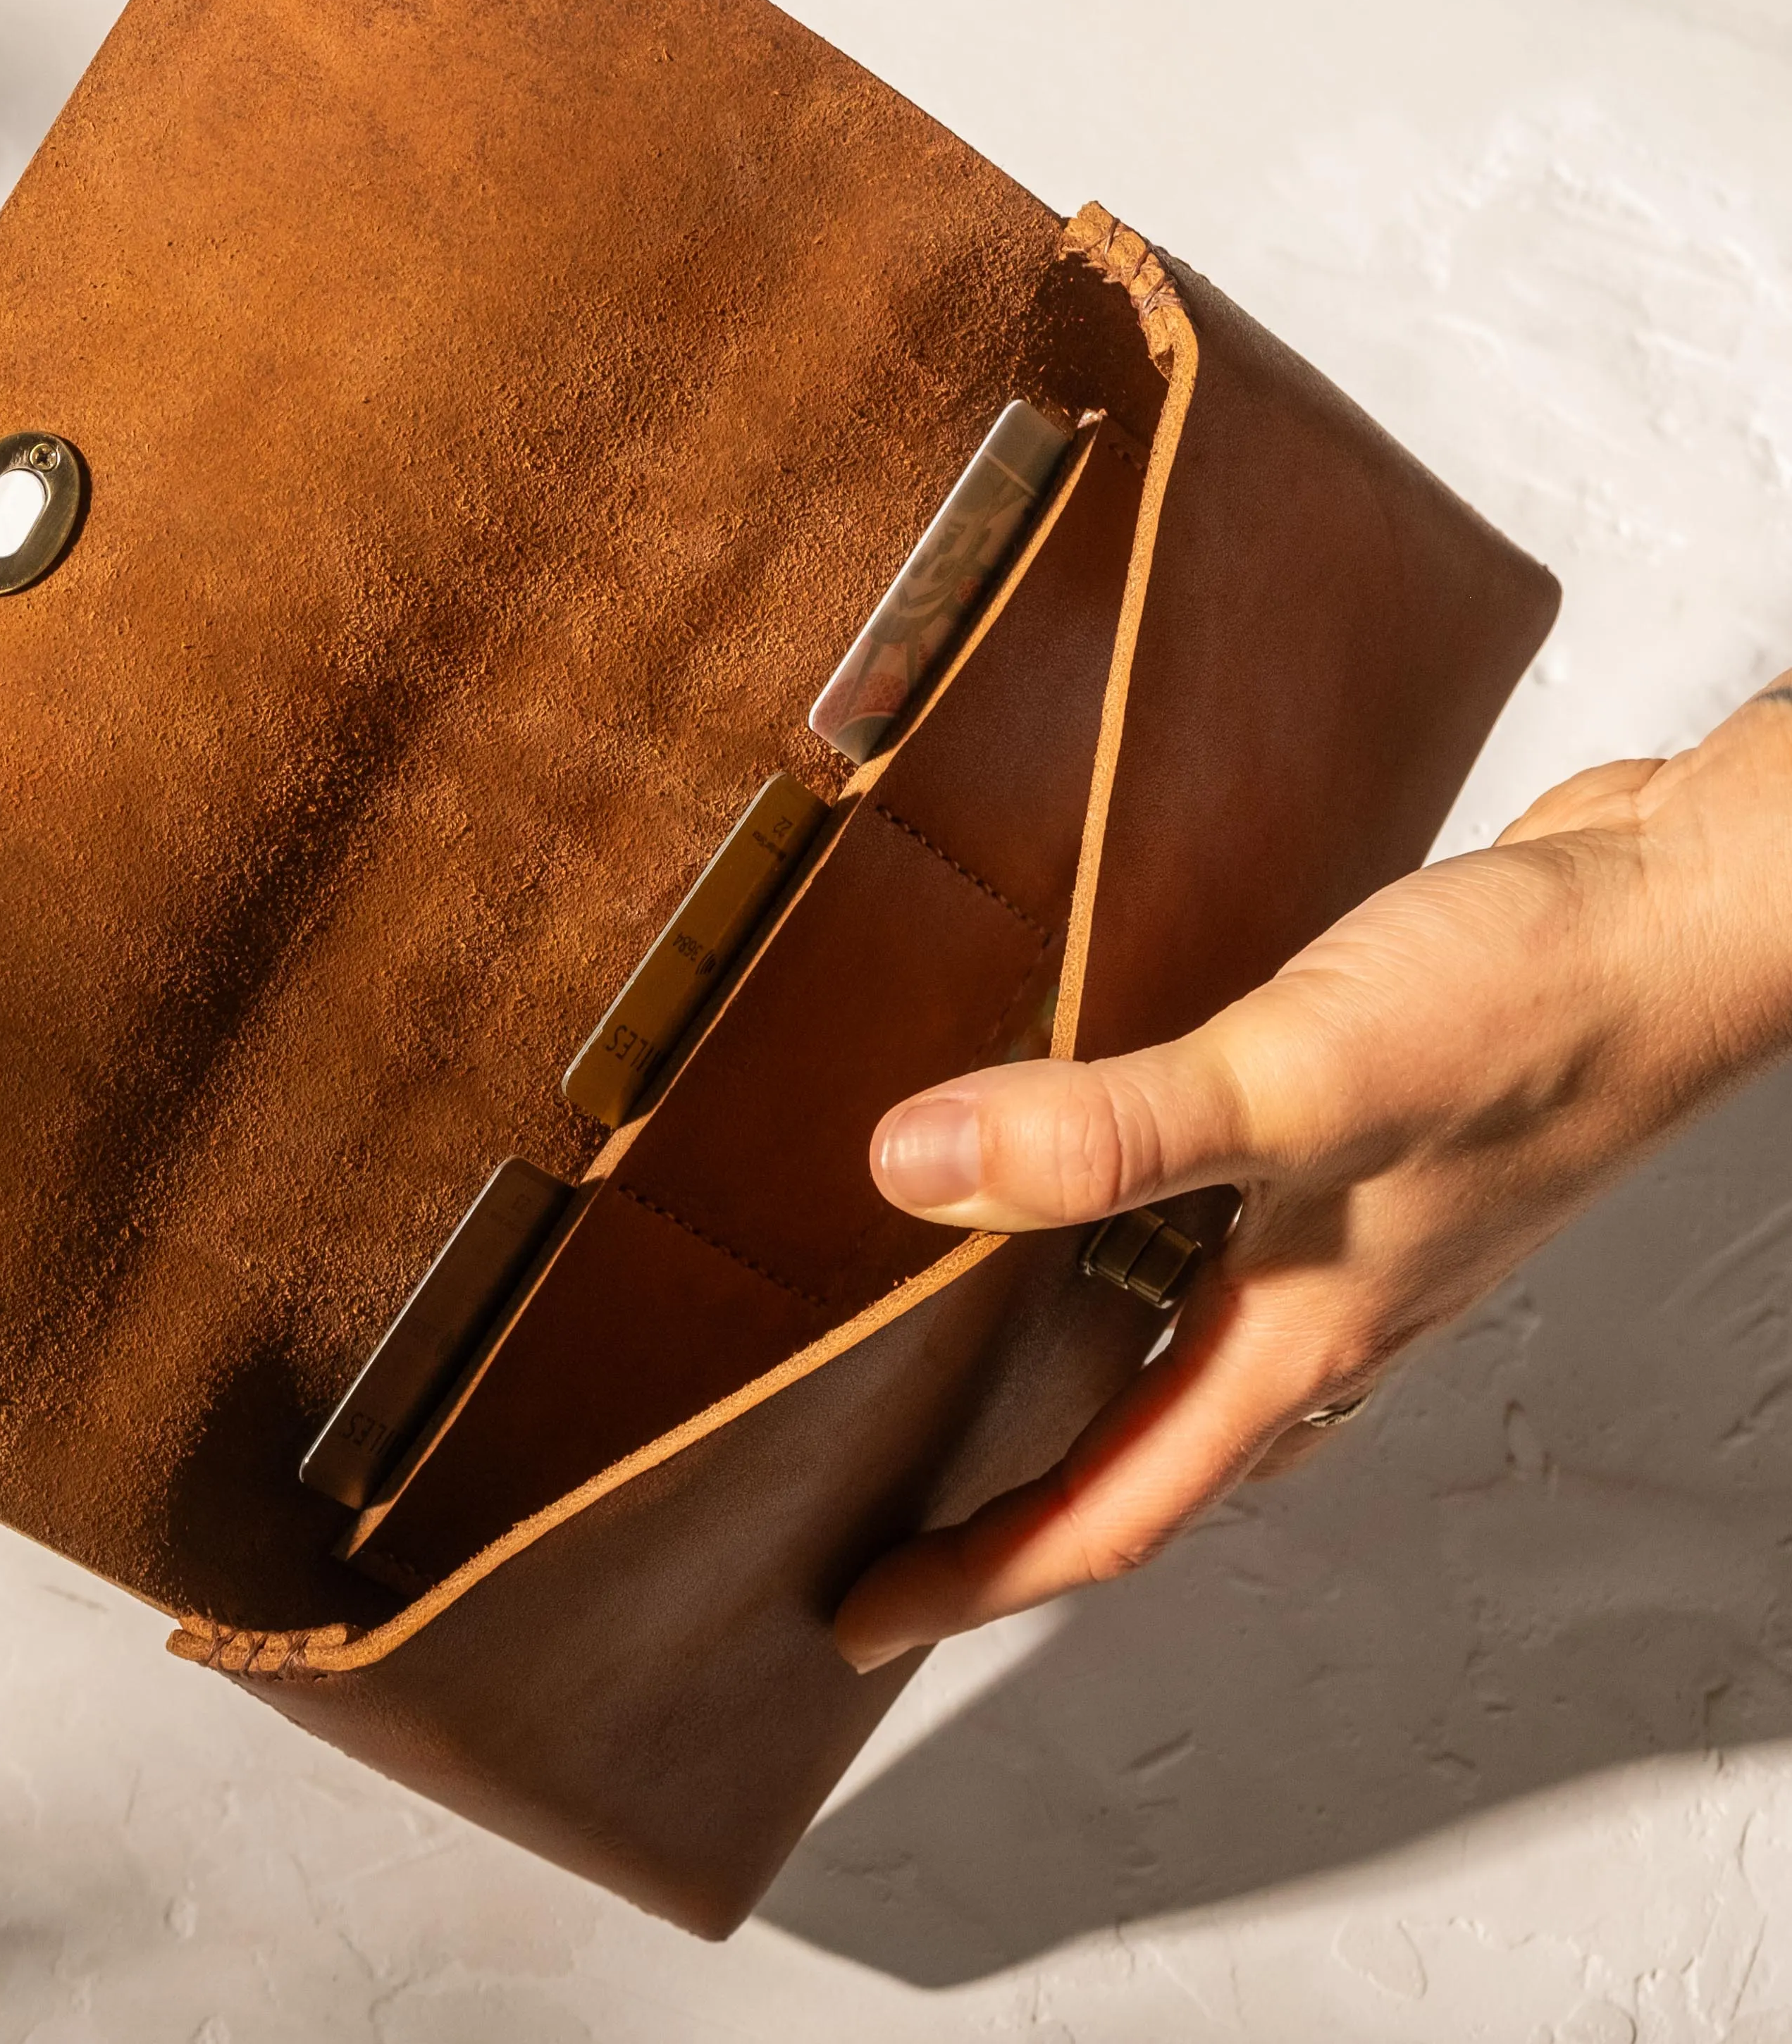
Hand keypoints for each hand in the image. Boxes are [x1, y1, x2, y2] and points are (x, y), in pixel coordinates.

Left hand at [835, 677, 1791, 1672]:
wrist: (1680, 923)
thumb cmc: (1530, 1013)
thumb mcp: (1296, 1077)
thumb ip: (1111, 1133)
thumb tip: (918, 1173)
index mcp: (1299, 1340)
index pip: (1114, 1509)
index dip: (979, 1577)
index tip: (862, 1621)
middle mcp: (1324, 1312)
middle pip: (1148, 1458)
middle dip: (1020, 1509)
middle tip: (900, 1520)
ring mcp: (1353, 1237)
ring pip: (1191, 1356)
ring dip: (1084, 1385)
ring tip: (966, 1364)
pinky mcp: (1365, 1147)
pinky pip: (1225, 1241)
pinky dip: (1143, 1248)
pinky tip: (1103, 1181)